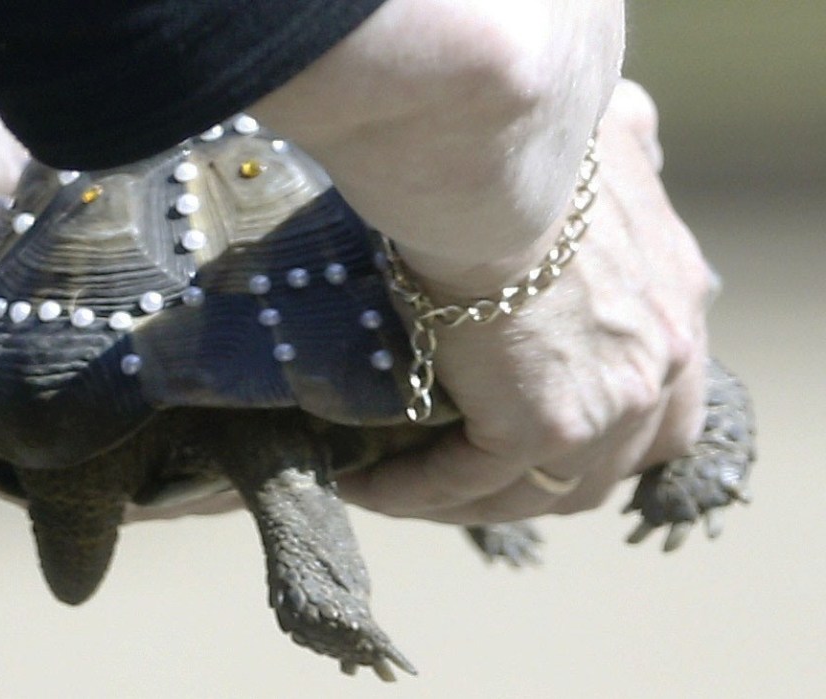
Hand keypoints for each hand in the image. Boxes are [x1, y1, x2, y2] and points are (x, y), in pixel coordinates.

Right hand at [338, 80, 714, 522]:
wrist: (495, 160)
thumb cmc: (540, 138)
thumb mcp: (613, 138)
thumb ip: (629, 154)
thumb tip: (623, 137)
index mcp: (674, 308)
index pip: (664, 402)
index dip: (610, 427)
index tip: (541, 425)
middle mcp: (659, 367)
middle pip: (614, 467)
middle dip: (548, 477)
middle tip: (474, 466)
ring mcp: (608, 406)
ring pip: (543, 491)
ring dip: (478, 500)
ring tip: (411, 487)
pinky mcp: (543, 428)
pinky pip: (467, 486)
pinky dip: (415, 493)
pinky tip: (368, 483)